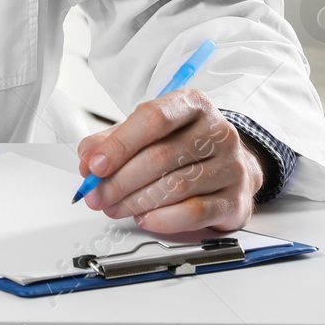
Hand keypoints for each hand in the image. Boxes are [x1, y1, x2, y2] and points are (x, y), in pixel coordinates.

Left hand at [76, 89, 264, 232]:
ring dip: (136, 201)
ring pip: (176, 186)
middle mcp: (217, 131)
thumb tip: (88, 159)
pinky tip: (144, 218)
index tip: (95, 165)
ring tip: (114, 207)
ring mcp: (231, 166)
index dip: (120, 144)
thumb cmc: (183, 144)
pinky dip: (164, 219)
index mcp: (193, 105)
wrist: (231, 164)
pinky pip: (196, 212)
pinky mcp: (236, 199)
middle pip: (161, 156)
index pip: (154, 119)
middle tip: (97, 196)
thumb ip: (113, 141)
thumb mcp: (147, 132)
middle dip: (120, 181)